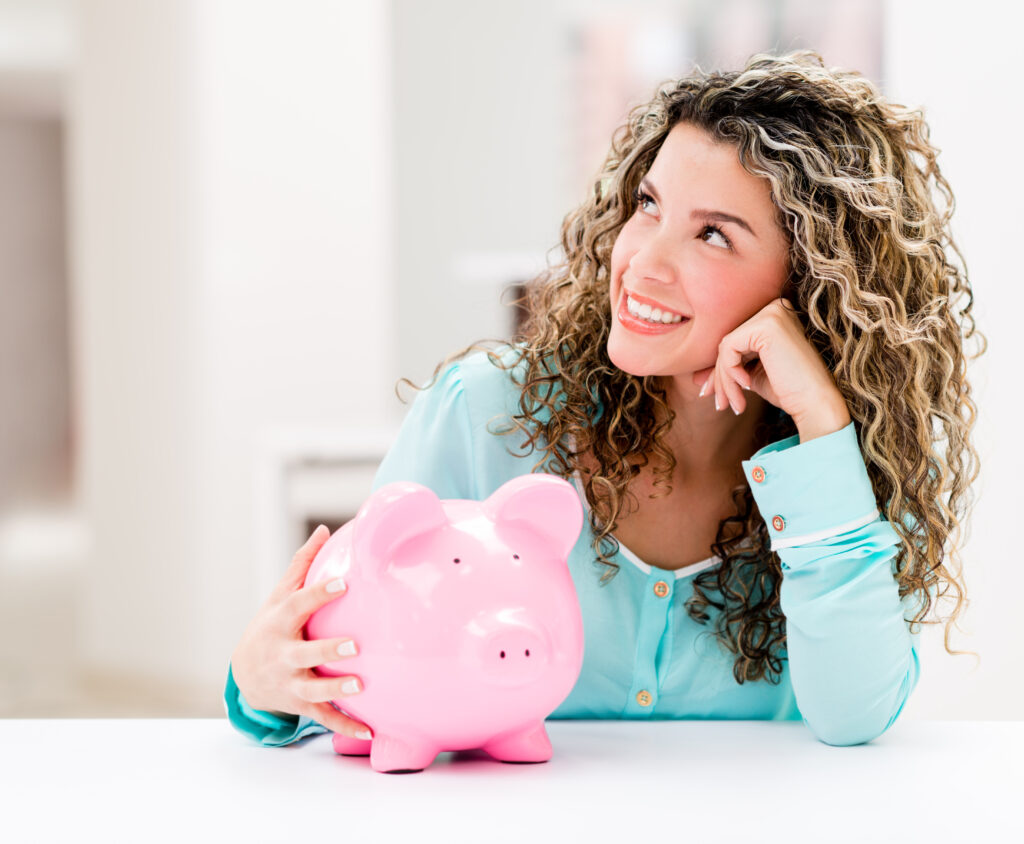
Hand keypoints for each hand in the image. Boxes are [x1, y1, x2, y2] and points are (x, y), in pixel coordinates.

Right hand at [230, 525, 372, 738]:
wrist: (243, 674)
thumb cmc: (271, 625)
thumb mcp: (280, 595)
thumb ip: (303, 564)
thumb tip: (324, 528)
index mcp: (280, 622)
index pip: (300, 605)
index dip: (321, 594)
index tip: (345, 582)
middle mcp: (282, 654)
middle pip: (304, 653)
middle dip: (328, 650)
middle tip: (355, 645)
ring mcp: (289, 682)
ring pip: (313, 689)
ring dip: (336, 689)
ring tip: (361, 686)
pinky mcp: (298, 704)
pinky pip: (323, 716)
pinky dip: (345, 725)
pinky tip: (369, 731)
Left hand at [694, 297, 850, 440]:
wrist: (814, 403)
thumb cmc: (788, 390)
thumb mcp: (750, 375)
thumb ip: (727, 369)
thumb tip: (696, 377)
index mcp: (773, 316)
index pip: (735, 340)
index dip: (720, 370)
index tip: (714, 395)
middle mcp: (774, 308)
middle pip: (728, 343)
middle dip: (720, 378)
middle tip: (720, 404)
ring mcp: (771, 313)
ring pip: (725, 348)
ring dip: (724, 380)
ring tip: (733, 404)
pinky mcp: (766, 325)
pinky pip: (728, 349)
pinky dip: (729, 372)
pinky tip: (746, 386)